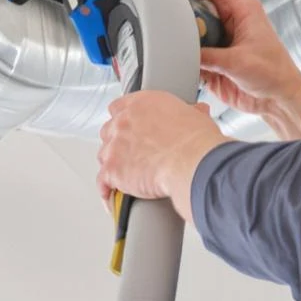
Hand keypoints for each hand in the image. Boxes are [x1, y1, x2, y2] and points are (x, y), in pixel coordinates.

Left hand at [97, 91, 227, 222]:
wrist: (192, 161)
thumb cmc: (196, 140)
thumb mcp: (196, 116)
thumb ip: (190, 112)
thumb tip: (198, 111)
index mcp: (141, 104)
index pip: (118, 107)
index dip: (123, 120)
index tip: (128, 128)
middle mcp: (123, 122)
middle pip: (108, 131)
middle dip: (117, 143)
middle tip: (130, 154)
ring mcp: (115, 146)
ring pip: (104, 156)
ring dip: (113, 165)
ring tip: (125, 176)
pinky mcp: (112, 170)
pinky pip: (102, 183)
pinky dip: (107, 190)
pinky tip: (112, 196)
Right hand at [178, 0, 300, 139]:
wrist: (278, 100)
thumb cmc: (275, 74)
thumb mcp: (238, 62)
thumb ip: (209, 56)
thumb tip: (186, 52)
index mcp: (244, 11)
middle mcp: (232, 23)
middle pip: (200, 8)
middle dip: (184, 11)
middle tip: (166, 13)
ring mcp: (222, 41)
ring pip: (195, 31)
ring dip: (184, 37)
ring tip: (169, 38)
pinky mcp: (215, 60)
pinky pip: (194, 53)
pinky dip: (186, 56)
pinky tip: (178, 58)